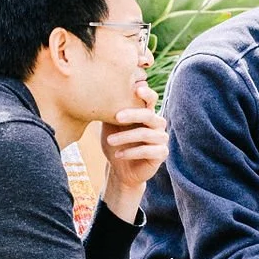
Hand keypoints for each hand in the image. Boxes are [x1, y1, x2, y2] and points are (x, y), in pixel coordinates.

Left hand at [94, 95, 166, 217]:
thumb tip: (97, 93)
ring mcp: (161, 139)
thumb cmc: (116, 144)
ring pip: (146, 133)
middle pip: (149, 115)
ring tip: (109, 140)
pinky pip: (148, 150)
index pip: (151, 99)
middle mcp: (157, 124)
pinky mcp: (161, 154)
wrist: (120, 169)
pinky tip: (118, 155)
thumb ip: (110, 111)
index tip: (136, 88)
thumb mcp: (110, 126)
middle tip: (116, 116)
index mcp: (146, 113)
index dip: (146, 93)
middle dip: (133, 114)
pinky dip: (131, 152)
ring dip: (126, 137)